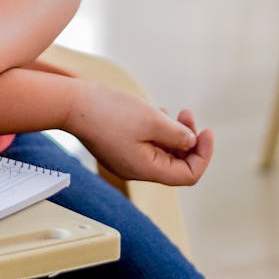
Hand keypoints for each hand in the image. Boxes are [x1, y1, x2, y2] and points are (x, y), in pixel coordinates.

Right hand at [66, 81, 213, 185]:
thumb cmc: (109, 111)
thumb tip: (191, 143)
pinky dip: (157, 130)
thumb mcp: (151, 120)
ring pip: (162, 152)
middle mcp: (137, 170)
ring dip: (173, 133)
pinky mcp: (118, 147)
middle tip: (187, 114)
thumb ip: (177, 135)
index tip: (206, 131)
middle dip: (188, 140)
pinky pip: (147, 144)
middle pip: (176, 163)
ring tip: (172, 112)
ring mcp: (126, 159)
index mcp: (146, 170)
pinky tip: (156, 113)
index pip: (188, 174)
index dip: (203, 154)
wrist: (72, 104)